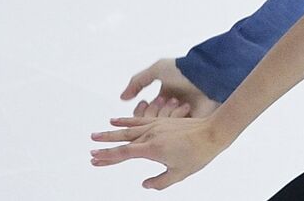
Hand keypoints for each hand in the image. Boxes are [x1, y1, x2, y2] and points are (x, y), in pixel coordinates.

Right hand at [91, 111, 233, 189]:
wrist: (213, 132)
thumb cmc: (198, 154)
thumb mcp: (179, 174)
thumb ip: (159, 182)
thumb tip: (145, 184)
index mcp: (153, 148)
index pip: (124, 153)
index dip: (108, 157)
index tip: (94, 159)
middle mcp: (151, 134)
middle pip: (123, 139)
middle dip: (105, 144)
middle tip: (90, 148)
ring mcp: (156, 125)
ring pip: (129, 128)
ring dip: (112, 131)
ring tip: (97, 133)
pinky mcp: (162, 120)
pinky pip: (140, 119)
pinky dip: (127, 120)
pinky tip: (118, 120)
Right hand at [121, 58, 218, 118]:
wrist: (207, 74)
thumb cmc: (183, 71)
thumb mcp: (157, 70)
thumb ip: (138, 82)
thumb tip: (123, 98)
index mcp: (162, 98)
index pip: (142, 115)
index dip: (139, 111)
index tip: (142, 102)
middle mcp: (170, 110)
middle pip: (149, 124)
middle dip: (149, 115)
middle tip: (156, 103)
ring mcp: (180, 119)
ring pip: (162, 127)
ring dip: (165, 113)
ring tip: (174, 99)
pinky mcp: (190, 125)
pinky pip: (177, 129)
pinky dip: (178, 118)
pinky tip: (183, 105)